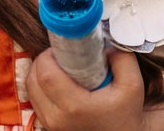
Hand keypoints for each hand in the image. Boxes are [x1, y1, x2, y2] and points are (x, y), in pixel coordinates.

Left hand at [26, 48, 144, 130]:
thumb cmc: (126, 115)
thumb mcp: (132, 86)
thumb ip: (122, 58)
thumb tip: (105, 42)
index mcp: (75, 107)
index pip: (46, 73)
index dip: (48, 55)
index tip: (62, 48)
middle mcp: (57, 118)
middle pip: (33, 80)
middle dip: (43, 61)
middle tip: (60, 55)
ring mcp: (50, 125)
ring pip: (30, 90)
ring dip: (39, 74)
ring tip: (59, 67)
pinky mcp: (49, 128)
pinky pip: (35, 101)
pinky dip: (40, 87)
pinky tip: (58, 82)